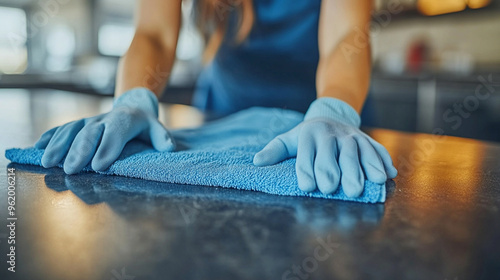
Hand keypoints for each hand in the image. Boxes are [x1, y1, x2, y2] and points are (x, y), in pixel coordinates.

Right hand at [35, 88, 174, 173]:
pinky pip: (62, 128)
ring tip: (49, 162)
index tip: (99, 166)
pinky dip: (49, 137)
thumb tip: (168, 148)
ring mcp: (89, 120)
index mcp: (124, 120)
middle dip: (80, 151)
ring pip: (72, 130)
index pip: (115, 134)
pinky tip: (38, 148)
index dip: (107, 149)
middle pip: (90, 134)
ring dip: (59, 146)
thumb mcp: (157, 128)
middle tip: (71, 170)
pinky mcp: (79, 124)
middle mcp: (104, 119)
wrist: (132, 105)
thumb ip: (162, 137)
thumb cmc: (144, 124)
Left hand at [253, 97, 396, 196]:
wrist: (331, 115)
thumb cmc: (306, 136)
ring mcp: (350, 136)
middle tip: (337, 189)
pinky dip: (383, 160)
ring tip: (371, 182)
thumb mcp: (289, 140)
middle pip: (334, 154)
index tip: (308, 187)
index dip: (307, 171)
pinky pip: (376, 149)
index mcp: (309, 136)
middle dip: (335, 170)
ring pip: (358, 151)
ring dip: (365, 167)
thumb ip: (274, 151)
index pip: (306, 155)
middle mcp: (330, 135)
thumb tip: (257, 161)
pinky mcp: (365, 139)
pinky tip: (388, 174)